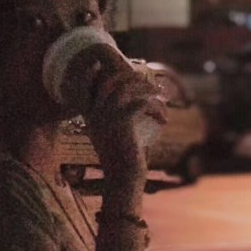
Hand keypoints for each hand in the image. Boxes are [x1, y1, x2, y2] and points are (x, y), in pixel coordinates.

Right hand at [83, 57, 166, 212]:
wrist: (122, 180)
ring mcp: (105, 117)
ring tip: (161, 95)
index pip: (86, 86)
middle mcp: (94, 114)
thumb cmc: (122, 159)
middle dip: (131, 76)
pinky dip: (156, 108)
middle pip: (110, 80)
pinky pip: (140, 103)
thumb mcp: (114, 137)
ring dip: (147, 88)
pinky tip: (164, 118)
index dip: (96, 72)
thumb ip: (117, 121)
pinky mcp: (121, 123)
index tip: (118, 69)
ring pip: (126, 88)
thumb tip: (133, 104)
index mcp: (89, 116)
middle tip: (149, 83)